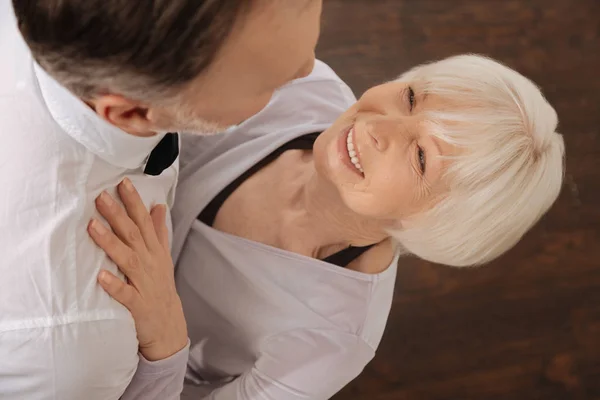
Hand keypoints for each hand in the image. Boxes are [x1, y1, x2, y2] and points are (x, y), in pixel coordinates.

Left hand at [88, 178, 187, 360]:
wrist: (168, 327)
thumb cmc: (160, 289)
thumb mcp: (162, 257)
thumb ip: (159, 232)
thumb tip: (158, 206)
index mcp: (154, 252)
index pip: (144, 221)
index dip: (134, 202)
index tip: (123, 183)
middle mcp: (150, 264)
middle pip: (134, 235)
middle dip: (118, 215)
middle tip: (101, 197)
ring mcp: (144, 284)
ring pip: (128, 260)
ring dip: (111, 243)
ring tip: (93, 227)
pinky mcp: (138, 305)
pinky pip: (125, 294)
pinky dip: (114, 285)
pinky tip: (100, 276)